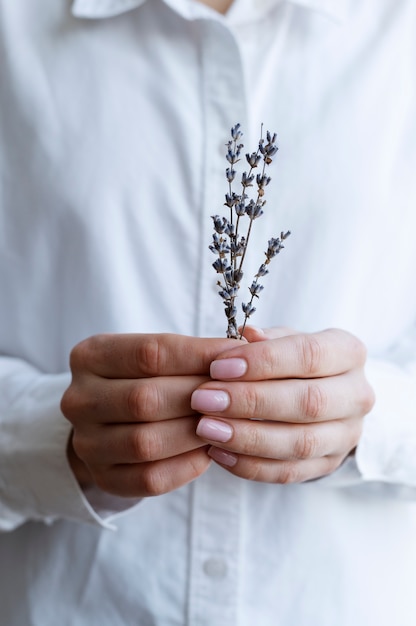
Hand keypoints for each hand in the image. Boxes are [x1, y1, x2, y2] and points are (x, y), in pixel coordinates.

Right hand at [61, 333, 233, 496]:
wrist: (109, 420)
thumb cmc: (144, 378)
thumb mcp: (155, 354)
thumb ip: (192, 352)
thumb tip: (242, 353)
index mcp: (89, 356)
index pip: (150, 352)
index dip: (200, 356)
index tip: (239, 356)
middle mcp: (78, 399)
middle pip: (146, 399)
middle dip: (200, 398)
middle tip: (237, 396)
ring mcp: (86, 442)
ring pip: (146, 442)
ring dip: (195, 434)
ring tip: (227, 424)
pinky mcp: (102, 477)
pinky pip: (149, 479)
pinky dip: (186, 466)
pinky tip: (208, 452)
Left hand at [191, 327, 374, 482]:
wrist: (322, 395)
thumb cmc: (294, 359)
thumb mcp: (283, 339)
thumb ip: (265, 338)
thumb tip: (245, 336)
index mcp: (349, 352)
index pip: (309, 354)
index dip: (263, 361)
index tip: (217, 366)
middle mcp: (357, 394)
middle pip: (308, 402)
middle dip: (251, 401)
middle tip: (203, 399)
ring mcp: (347, 434)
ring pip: (300, 443)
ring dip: (248, 437)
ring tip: (206, 428)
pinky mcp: (328, 464)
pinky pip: (289, 472)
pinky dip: (250, 465)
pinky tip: (217, 452)